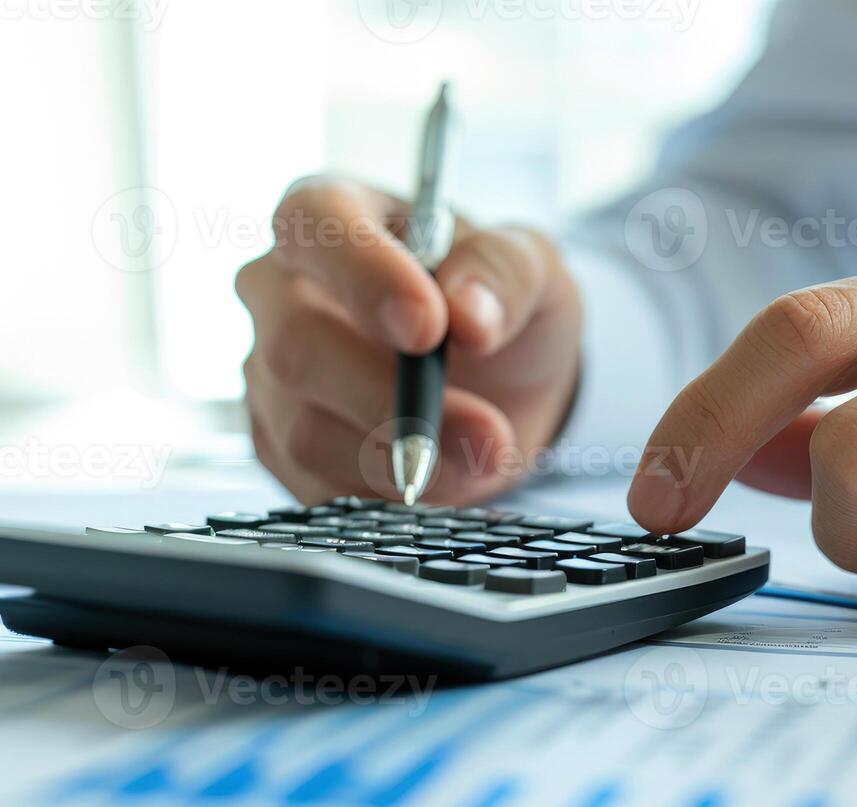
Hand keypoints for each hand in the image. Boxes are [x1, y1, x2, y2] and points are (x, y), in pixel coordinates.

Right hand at [236, 178, 581, 504]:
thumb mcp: (533, 269)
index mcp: (332, 215)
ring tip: (487, 454)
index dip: (363, 276)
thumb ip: (506, 273)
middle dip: (392, 398)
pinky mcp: (282, 447)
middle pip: (296, 345)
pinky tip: (445, 473)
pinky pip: (319, 484)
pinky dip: (392, 491)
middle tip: (484, 429)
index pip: (314, 225)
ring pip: (305, 429)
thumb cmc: (501, 303)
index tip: (427, 328)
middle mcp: (281, 291)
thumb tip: (468, 312)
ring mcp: (271, 374)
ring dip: (406, 457)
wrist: (503, 383)